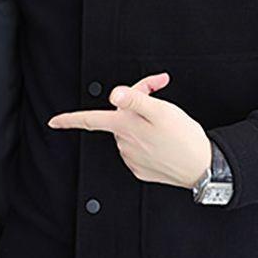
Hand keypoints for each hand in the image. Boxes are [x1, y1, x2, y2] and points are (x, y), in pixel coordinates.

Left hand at [47, 72, 211, 188]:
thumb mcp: (162, 111)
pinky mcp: (142, 169)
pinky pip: (139, 148)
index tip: (54, 122)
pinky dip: (149, 139)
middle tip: (160, 88)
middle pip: (120, 117)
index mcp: (125, 127)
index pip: (91, 120)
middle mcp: (124, 144)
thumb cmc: (184, 138)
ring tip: (167, 122)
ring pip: (131, 132)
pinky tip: (165, 140)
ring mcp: (132, 158)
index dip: (70, 120)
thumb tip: (114, 94)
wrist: (203, 167)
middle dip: (135, 102)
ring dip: (144, 121)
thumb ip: (135, 100)